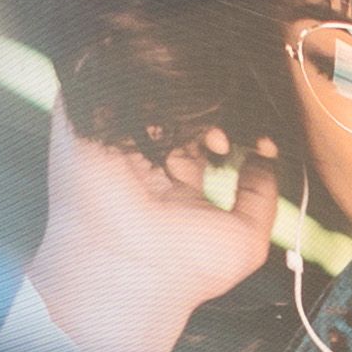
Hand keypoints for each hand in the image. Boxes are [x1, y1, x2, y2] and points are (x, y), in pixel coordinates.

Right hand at [24, 102, 281, 351]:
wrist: (128, 274)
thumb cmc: (184, 269)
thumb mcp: (247, 238)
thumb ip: (262, 196)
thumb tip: (267, 159)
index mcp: (176, 178)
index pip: (207, 131)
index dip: (237, 126)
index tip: (260, 136)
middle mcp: (144, 156)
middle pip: (182, 107)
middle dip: (214, 105)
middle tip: (232, 120)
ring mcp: (112, 137)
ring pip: (151, 88)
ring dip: (183, 93)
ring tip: (206, 120)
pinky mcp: (84, 122)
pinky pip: (112, 77)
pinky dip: (145, 80)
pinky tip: (176, 103)